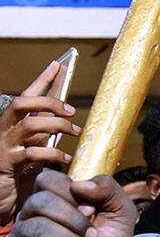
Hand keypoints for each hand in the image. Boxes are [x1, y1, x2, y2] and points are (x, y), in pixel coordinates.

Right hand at [0, 61, 80, 223]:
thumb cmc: (18, 173)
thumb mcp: (33, 148)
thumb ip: (44, 135)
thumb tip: (69, 122)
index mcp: (10, 123)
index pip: (26, 95)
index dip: (41, 79)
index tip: (58, 64)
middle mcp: (3, 130)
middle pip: (21, 102)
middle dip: (48, 101)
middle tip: (72, 110)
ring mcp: (3, 146)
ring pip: (28, 124)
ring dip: (56, 125)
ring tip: (75, 131)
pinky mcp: (7, 163)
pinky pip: (32, 153)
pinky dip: (53, 153)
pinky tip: (66, 157)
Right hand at [0, 171, 136, 236]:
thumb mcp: (121, 212)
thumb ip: (108, 189)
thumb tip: (79, 184)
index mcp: (55, 198)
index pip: (47, 179)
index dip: (70, 193)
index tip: (91, 210)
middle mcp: (33, 215)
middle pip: (40, 201)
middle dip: (74, 220)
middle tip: (93, 236)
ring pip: (36, 226)